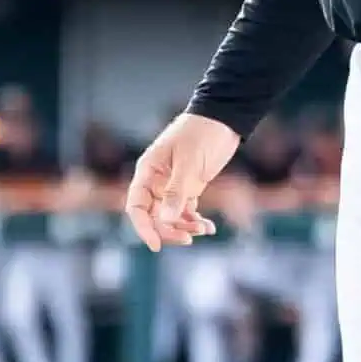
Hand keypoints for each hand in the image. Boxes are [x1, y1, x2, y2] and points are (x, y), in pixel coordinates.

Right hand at [125, 113, 240, 251]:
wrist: (224, 116)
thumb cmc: (202, 132)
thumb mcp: (189, 161)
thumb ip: (177, 191)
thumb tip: (165, 221)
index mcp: (148, 171)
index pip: (136, 206)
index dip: (143, 227)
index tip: (156, 245)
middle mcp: (157, 180)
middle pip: (154, 216)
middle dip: (169, 230)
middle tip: (189, 239)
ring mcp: (173, 184)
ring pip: (171, 216)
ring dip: (184, 226)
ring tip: (204, 230)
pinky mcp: (190, 186)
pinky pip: (187, 210)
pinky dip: (195, 220)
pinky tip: (209, 227)